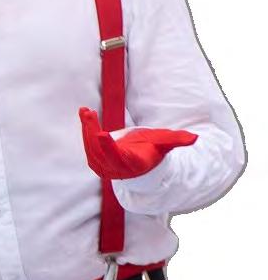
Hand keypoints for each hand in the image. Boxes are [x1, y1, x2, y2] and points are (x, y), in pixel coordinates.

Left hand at [78, 107, 197, 179]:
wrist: (140, 167)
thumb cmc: (153, 151)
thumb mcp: (165, 144)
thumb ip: (177, 140)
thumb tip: (195, 138)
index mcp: (133, 164)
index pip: (119, 157)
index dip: (109, 148)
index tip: (101, 134)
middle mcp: (117, 168)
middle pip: (100, 151)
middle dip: (92, 132)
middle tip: (89, 114)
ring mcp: (104, 167)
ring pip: (91, 148)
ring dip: (87, 128)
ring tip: (86, 111)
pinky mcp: (96, 161)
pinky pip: (88, 145)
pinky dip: (85, 130)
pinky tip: (85, 114)